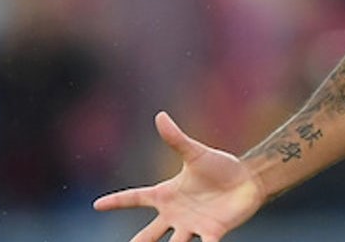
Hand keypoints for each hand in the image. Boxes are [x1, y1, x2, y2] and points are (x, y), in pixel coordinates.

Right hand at [93, 111, 266, 241]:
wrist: (248, 179)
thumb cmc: (220, 166)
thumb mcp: (195, 153)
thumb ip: (176, 139)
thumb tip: (160, 115)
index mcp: (167, 195)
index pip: (135, 197)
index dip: (117, 201)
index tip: (97, 205)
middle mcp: (175, 214)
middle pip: (149, 234)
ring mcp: (191, 225)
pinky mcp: (212, 232)